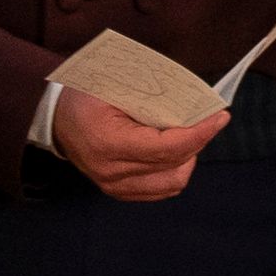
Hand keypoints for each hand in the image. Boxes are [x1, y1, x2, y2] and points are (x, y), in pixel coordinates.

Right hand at [51, 88, 227, 202]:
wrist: (55, 118)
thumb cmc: (84, 94)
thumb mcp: (114, 84)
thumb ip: (152, 95)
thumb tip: (194, 102)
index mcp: (108, 142)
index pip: (167, 147)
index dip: (199, 133)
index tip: (219, 117)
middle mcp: (111, 171)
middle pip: (174, 163)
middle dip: (199, 140)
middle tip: (210, 119)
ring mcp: (114, 186)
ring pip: (172, 182)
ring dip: (188, 158)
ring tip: (189, 137)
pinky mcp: (117, 191)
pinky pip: (160, 189)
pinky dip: (175, 171)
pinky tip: (176, 153)